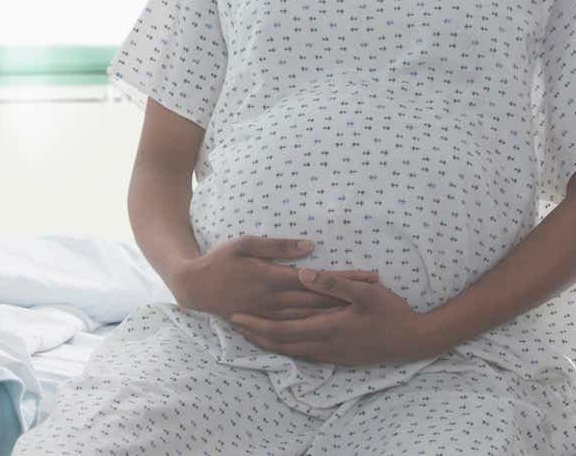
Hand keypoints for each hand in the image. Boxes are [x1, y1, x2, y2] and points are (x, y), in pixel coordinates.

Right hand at [171, 236, 380, 322]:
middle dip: (352, 297)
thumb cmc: (220, 261)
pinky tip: (335, 330)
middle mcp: (277, 300)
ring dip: (340, 313)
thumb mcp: (245, 244)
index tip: (370, 276)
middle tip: (380, 293)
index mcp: (273, 278)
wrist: (195, 288)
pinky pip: (298, 330)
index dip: (346, 279)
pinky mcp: (266, 324)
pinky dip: (320, 330)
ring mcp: (272, 315)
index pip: (319, 279)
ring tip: (365, 310)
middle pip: (322, 300)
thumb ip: (278, 246)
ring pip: (314, 318)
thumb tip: (310, 247)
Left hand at [230, 268, 436, 366]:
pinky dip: (288, 349)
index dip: (257, 324)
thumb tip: (304, 272)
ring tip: (251, 334)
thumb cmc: (392, 312)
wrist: (415, 341)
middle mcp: (326, 346)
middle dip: (256, 336)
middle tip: (234, 325)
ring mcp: (333, 355)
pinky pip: (306, 356)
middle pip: (281, 345)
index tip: (236, 316)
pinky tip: (283, 344)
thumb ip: (333, 282)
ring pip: (292, 353)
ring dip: (269, 344)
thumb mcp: (366, 292)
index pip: (282, 330)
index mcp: (327, 329)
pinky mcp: (341, 358)